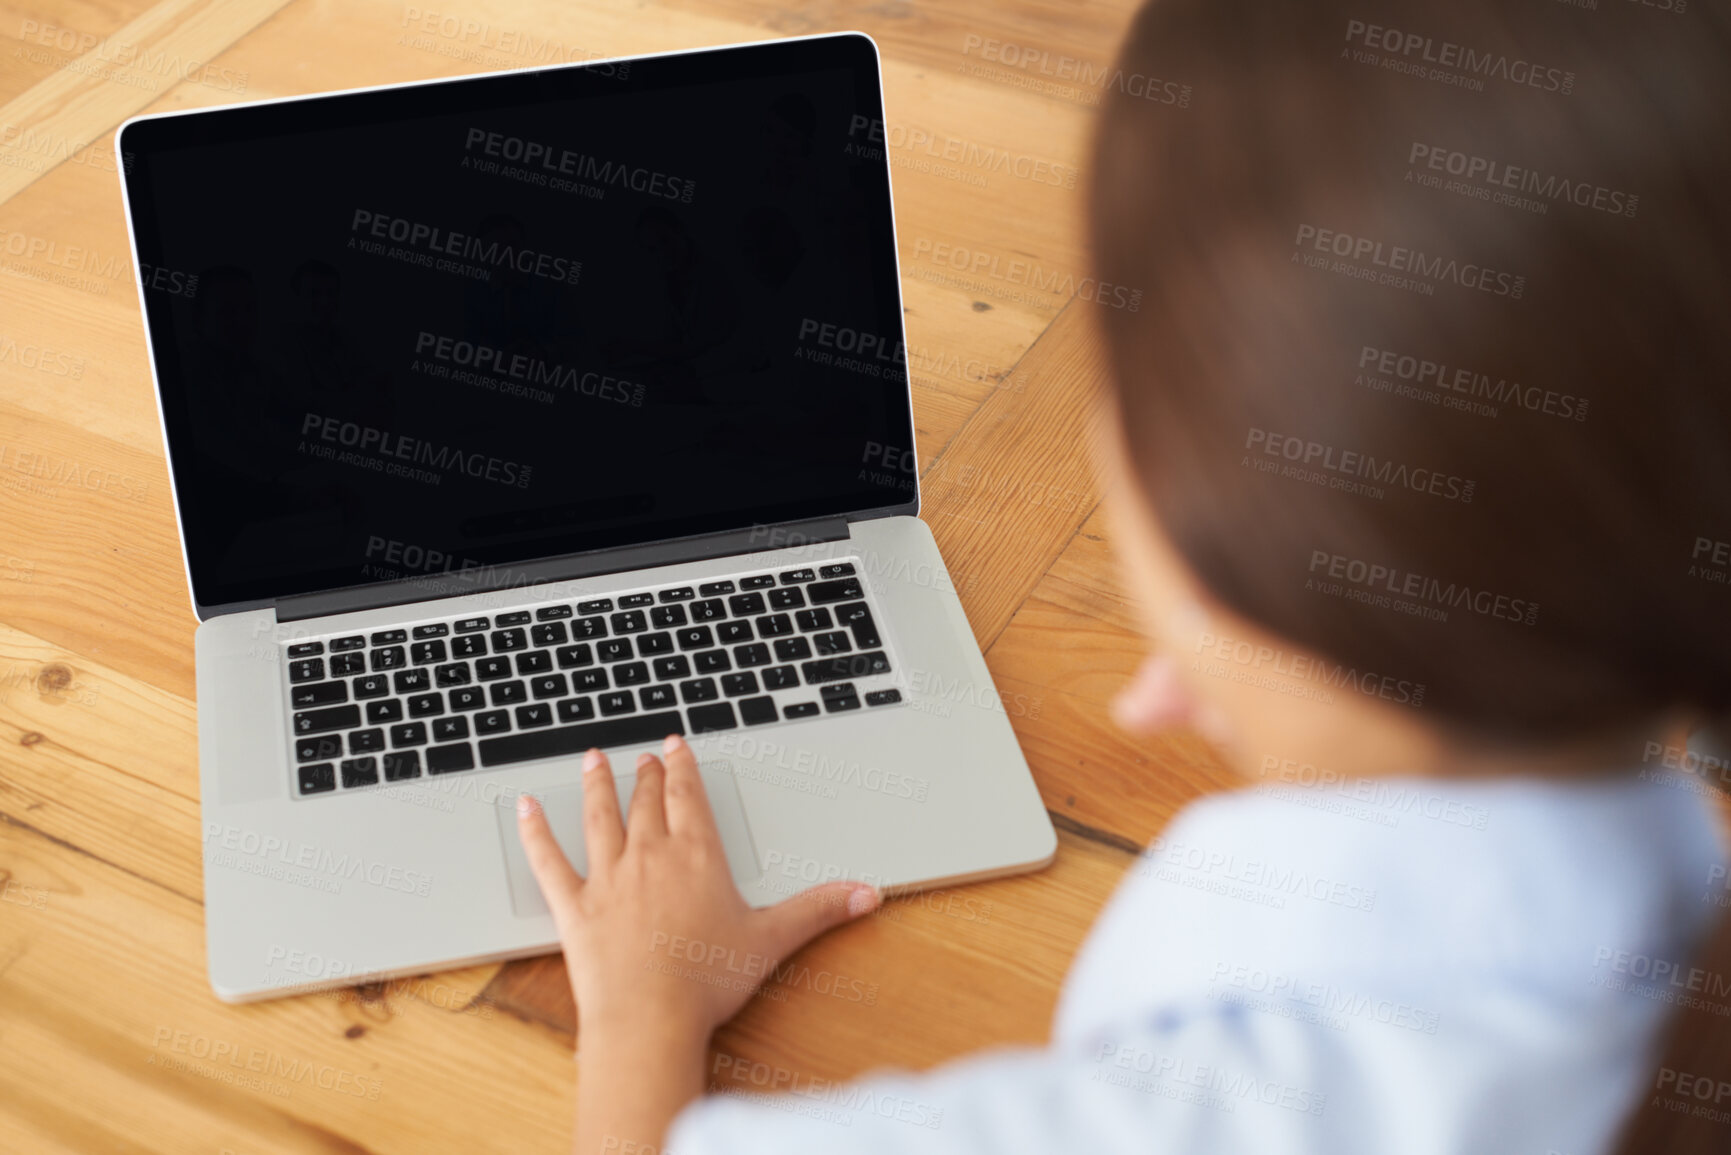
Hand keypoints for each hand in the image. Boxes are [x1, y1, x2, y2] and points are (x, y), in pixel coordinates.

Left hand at [515, 734, 880, 1042]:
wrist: (650, 1017)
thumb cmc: (709, 980)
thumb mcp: (773, 940)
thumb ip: (818, 910)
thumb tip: (865, 894)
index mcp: (697, 856)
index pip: (687, 797)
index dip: (681, 768)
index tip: (675, 746)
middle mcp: (650, 855)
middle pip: (646, 802)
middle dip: (644, 775)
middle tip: (641, 755)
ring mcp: (607, 878)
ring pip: (598, 818)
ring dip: (595, 786)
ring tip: (591, 760)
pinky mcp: (573, 906)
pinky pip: (548, 860)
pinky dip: (533, 832)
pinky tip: (523, 808)